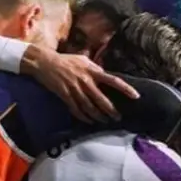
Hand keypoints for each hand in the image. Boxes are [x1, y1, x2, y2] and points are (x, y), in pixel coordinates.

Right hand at [21, 46, 138, 122]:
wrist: (45, 62)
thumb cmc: (66, 60)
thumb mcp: (83, 59)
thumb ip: (95, 68)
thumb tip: (105, 74)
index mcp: (92, 70)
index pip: (113, 80)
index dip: (125, 89)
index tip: (136, 96)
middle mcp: (86, 80)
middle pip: (102, 99)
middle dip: (111, 110)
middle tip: (118, 117)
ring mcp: (75, 89)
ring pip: (90, 107)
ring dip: (98, 116)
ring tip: (105, 121)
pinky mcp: (65, 95)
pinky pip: (76, 109)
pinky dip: (83, 117)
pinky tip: (89, 121)